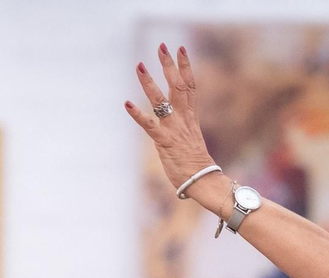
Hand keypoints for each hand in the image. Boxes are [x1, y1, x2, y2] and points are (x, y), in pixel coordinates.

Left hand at [125, 44, 217, 194]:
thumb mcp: (190, 139)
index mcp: (191, 117)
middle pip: (178, 85)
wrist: (203, 180)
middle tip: (162, 46)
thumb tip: (176, 124)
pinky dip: (137, 114)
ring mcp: (174, 129)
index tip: (181, 49)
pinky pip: (149, 125)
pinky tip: (126, 103)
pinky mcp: (164, 141)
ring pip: (161, 100)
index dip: (185, 66)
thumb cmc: (195, 164)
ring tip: (140, 66)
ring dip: (149, 82)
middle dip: (169, 65)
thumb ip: (183, 127)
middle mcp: (183, 118)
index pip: (190, 85)